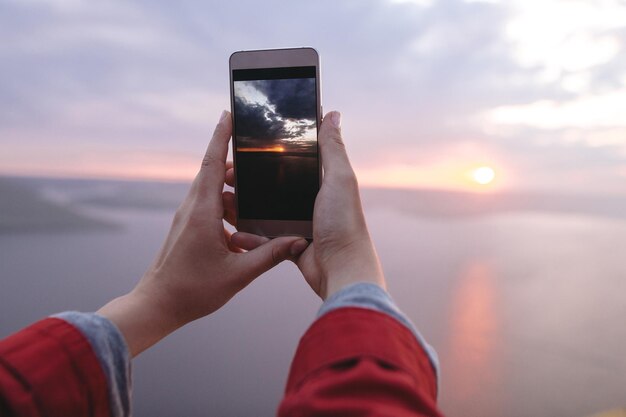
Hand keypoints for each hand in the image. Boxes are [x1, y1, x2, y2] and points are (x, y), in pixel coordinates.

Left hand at [98, 110, 308, 355]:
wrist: (157, 305)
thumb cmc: (192, 291)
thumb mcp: (238, 274)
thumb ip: (269, 255)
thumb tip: (297, 241)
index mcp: (202, 212)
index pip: (212, 163)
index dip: (221, 137)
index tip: (228, 113)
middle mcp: (191, 209)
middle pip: (213, 172)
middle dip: (235, 162)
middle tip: (258, 159)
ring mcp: (187, 217)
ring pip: (210, 189)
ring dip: (231, 187)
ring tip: (253, 194)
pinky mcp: (186, 227)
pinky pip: (207, 204)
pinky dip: (224, 203)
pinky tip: (240, 220)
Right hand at [230, 111, 386, 299]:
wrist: (341, 270)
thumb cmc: (344, 223)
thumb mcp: (339, 179)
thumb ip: (333, 148)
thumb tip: (332, 113)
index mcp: (321, 182)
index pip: (291, 160)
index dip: (268, 153)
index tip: (243, 148)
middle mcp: (310, 201)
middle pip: (272, 186)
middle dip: (248, 182)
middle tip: (227, 176)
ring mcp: (299, 224)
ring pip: (264, 212)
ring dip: (243, 208)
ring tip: (222, 203)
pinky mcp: (290, 246)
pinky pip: (264, 239)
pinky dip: (250, 237)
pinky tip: (233, 232)